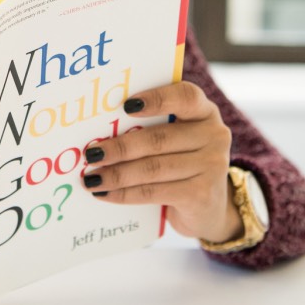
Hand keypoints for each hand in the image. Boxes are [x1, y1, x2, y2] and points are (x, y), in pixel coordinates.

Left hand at [81, 80, 243, 243]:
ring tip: (91, 178)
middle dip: (120, 147)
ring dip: (117, 174)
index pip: (185, 96)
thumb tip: (99, 131)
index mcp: (204, 111)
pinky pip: (154, 192)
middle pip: (159, 138)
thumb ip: (150, 128)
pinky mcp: (201, 195)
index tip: (126, 105)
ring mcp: (211, 166)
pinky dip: (124, 194)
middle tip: (92, 154)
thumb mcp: (175, 139)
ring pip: (152, 168)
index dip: (156, 99)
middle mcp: (213, 135)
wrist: (208, 207)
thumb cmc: (181, 162)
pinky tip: (105, 194)